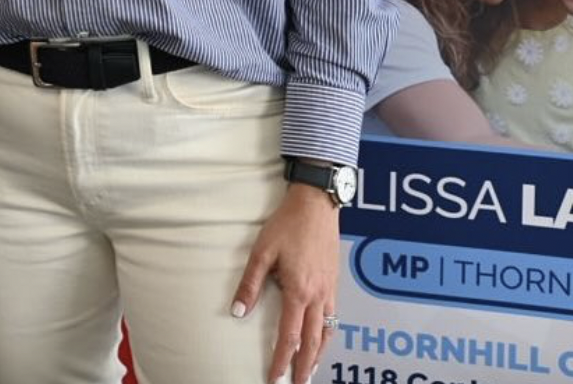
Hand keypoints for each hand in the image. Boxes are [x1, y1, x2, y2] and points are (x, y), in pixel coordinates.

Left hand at [231, 184, 338, 383]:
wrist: (316, 205)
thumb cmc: (286, 225)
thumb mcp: (262, 251)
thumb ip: (250, 284)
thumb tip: (238, 312)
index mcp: (298, 291)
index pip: (289, 336)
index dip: (281, 360)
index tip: (274, 377)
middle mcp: (317, 296)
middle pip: (312, 342)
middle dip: (303, 367)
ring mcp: (329, 291)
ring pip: (326, 333)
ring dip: (318, 356)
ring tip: (309, 372)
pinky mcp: (334, 283)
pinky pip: (333, 319)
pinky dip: (327, 336)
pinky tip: (322, 340)